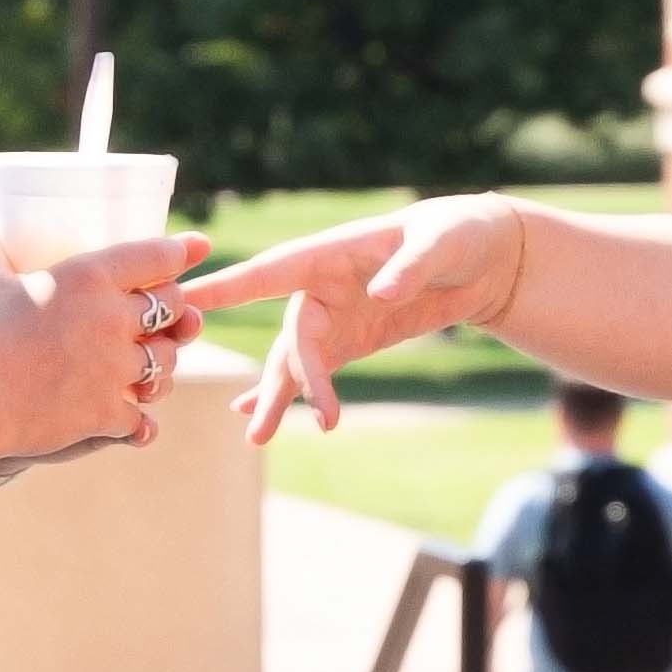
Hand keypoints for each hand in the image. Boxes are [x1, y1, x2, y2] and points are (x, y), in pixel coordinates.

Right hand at [0, 224, 210, 465]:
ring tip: (150, 369)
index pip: (154, 257)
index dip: (180, 252)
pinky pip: (141, 419)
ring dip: (162, 365)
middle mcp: (115, 320)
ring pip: (166, 363)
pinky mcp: (110, 411)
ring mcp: (117, 368)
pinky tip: (138, 427)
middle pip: (172, 308)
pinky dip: (139, 423)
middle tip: (171, 315)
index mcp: (92, 278)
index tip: (200, 248)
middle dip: (175, 311)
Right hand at [176, 193, 528, 439]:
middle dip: (277, 381)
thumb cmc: (456, 234)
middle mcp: (320, 287)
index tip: (188, 301)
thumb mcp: (440, 245)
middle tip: (262, 425)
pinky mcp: (353, 341)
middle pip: (288, 338)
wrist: (483, 257)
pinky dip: (293, 395)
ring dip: (278, 398)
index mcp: (328, 254)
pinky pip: (315, 372)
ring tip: (257, 437)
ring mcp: (335, 317)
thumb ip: (411, 268)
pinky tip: (257, 418)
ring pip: (295, 362)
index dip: (228, 287)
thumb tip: (382, 294)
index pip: (270, 272)